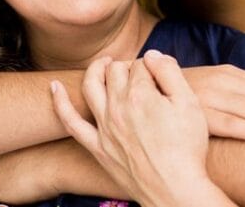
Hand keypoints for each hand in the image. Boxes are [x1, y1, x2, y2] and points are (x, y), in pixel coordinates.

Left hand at [52, 50, 220, 205]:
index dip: (152, 66)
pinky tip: (54, 86)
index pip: (141, 65)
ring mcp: (104, 127)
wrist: (175, 189)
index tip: (162, 77)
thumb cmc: (187, 148)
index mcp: (141, 94)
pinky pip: (70, 122)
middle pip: (115, 71)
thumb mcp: (189, 104)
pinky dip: (60, 102)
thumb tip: (151, 55)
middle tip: (141, 75)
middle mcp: (118, 107)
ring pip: (91, 86)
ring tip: (105, 63)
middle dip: (128, 66)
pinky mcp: (97, 147)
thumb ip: (170, 72)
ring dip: (96, 69)